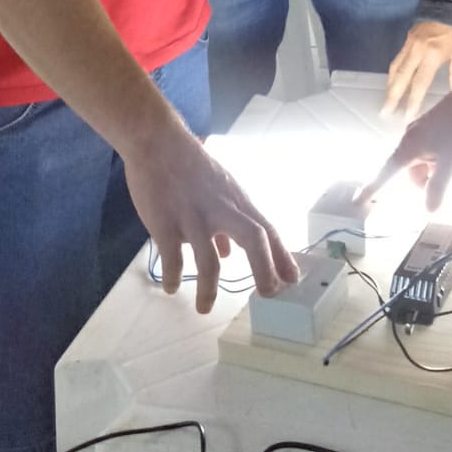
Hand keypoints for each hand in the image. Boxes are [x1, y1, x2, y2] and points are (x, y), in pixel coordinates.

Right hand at [122, 123, 297, 312]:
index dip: (282, 256)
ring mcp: (193, 217)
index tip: (293, 281)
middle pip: (254, 239)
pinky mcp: (165, 222)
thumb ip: (226, 221)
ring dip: (209, 289)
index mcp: (236, 201)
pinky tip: (172, 288)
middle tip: (268, 295)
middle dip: (264, 269)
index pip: (267, 230)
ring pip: (209, 260)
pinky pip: (172, 258)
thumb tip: (228, 253)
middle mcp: (221, 209)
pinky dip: (174, 277)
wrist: (158, 142)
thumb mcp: (219, 188)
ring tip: (204, 309)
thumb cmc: (191, 166)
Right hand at [360, 79, 451, 211]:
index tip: (358, 201)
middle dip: (438, 180)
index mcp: (408, 149)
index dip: (372, 189)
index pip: (385, 175)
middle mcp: (410, 140)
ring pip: (432, 163)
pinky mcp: (436, 127)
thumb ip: (438, 189)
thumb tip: (428, 210)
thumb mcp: (451, 164)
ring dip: (450, 169)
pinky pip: (439, 151)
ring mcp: (423, 132)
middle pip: (417, 173)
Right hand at [382, 21, 451, 118]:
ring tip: (386, 100)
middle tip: (385, 112)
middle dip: (392, 96)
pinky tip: (392, 81)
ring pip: (395, 68)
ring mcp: (409, 45)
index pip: (419, 83)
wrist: (448, 6)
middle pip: (401, 78)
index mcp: (432, 56)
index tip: (407, 115)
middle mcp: (417, 51)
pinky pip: (396, 60)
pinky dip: (392, 73)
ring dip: (390, 86)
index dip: (413, 101)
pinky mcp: (406, 40)